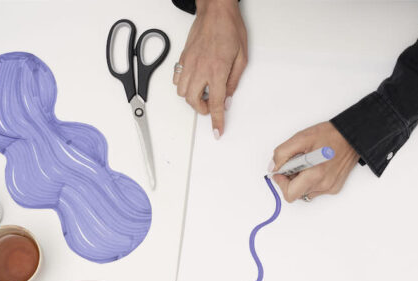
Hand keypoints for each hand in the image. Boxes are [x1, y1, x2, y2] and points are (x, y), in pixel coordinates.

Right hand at [175, 0, 246, 138]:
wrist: (216, 10)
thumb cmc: (230, 28)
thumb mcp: (242, 58)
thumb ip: (234, 81)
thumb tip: (227, 99)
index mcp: (217, 70)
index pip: (215, 103)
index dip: (216, 120)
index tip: (216, 131)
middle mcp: (200, 68)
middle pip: (193, 101)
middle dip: (201, 109)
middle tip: (210, 107)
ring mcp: (189, 62)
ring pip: (181, 92)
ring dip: (191, 98)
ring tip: (203, 93)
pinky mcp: (183, 57)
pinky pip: (176, 78)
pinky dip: (182, 85)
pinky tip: (193, 82)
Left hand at [270, 122, 359, 202]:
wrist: (352, 137)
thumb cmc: (330, 135)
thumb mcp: (301, 138)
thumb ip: (282, 153)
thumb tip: (274, 167)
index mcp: (315, 174)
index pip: (290, 194)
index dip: (281, 183)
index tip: (281, 172)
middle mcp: (324, 185)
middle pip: (296, 193)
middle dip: (291, 180)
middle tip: (295, 164)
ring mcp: (330, 188)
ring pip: (305, 192)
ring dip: (301, 180)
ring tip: (307, 164)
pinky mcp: (334, 188)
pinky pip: (315, 189)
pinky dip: (311, 180)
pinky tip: (316, 167)